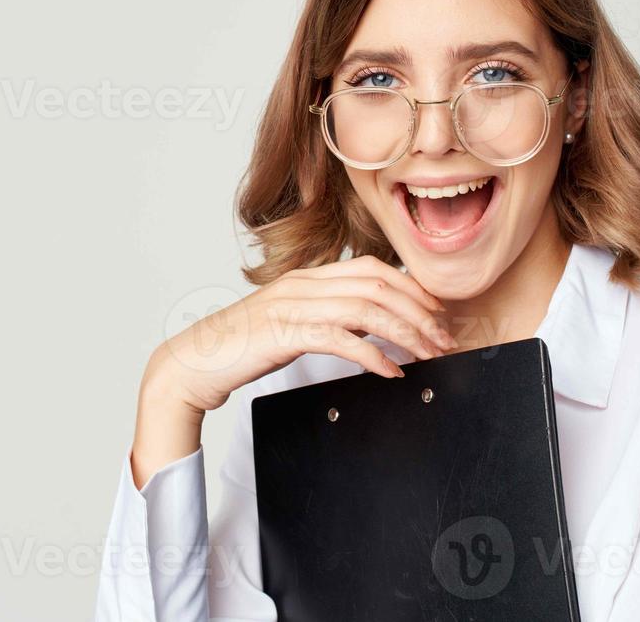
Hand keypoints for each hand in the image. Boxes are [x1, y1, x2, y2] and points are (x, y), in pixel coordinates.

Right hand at [131, 256, 456, 485]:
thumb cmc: (243, 346)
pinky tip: (391, 371)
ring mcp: (294, 306)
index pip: (374, 269)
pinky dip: (373, 355)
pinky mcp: (284, 333)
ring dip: (406, 332)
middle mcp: (304, 284)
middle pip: (378, 285)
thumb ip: (330, 317)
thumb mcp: (293, 322)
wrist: (195, 361)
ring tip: (427, 354)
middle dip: (420, 311)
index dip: (413, 288)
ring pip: (366, 309)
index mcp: (309, 277)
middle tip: (444, 337)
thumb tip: (372, 327)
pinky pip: (340, 339)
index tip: (437, 313)